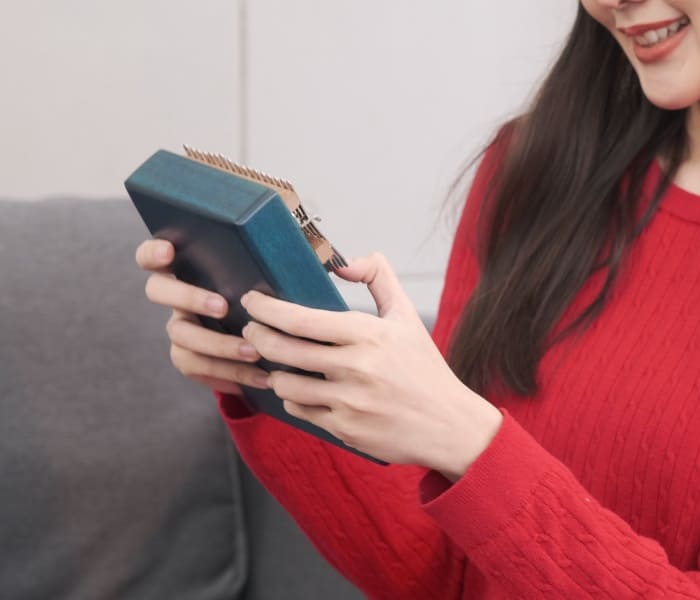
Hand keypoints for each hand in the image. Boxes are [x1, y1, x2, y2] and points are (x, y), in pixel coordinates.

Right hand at [134, 239, 270, 395]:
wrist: (272, 336)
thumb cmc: (269, 290)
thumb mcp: (271, 268)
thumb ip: (271, 250)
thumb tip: (293, 230)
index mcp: (188, 267)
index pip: (152, 254)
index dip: (153, 252)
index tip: (169, 251)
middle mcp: (176, 296)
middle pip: (157, 291)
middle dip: (188, 296)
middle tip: (222, 307)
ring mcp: (180, 328)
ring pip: (181, 336)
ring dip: (217, 345)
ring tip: (253, 351)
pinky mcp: (189, 359)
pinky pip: (200, 367)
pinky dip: (232, 373)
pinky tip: (261, 377)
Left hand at [240, 253, 502, 478]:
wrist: (448, 425)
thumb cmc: (424, 368)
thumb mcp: (407, 316)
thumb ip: (379, 278)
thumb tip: (343, 263)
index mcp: (367, 335)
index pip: (300, 319)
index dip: (266, 309)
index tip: (251, 301)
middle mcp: (356, 368)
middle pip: (283, 350)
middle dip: (257, 336)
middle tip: (250, 329)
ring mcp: (348, 402)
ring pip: (285, 384)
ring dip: (273, 371)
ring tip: (275, 362)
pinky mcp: (345, 430)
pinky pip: (300, 411)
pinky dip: (292, 399)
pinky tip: (297, 390)